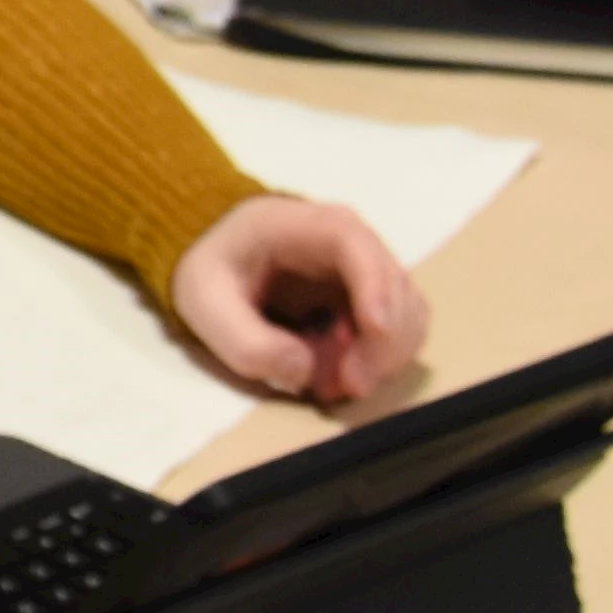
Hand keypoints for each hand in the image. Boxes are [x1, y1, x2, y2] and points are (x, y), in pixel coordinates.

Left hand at [164, 195, 426, 408]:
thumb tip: (304, 370)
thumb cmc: (212, 269)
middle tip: (345, 386)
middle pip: (394, 287)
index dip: (375, 285)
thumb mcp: (206, 303)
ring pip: (407, 315)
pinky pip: (397, 333)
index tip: (377, 329)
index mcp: (306, 226)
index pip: (355, 244)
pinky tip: (340, 376)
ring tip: (332, 384)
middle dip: (381, 344)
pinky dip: (380, 361)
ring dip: (383, 358)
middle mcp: (351, 243)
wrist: (218, 259)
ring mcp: (367, 271)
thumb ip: (247, 341)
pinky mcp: (372, 301)